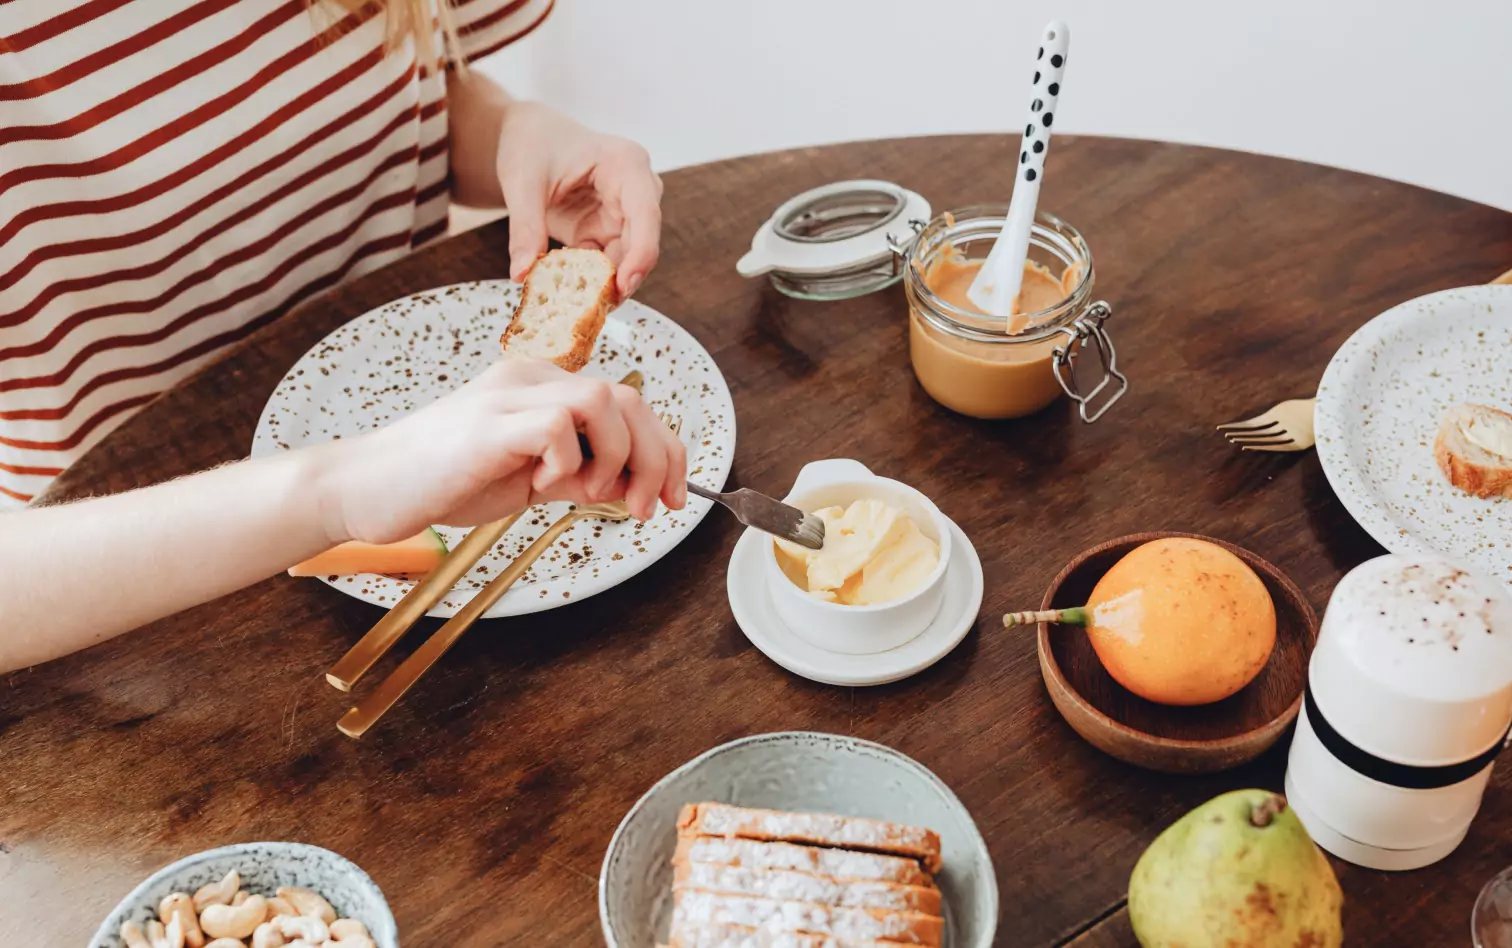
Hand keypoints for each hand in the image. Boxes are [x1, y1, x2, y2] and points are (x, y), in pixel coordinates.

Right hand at [317, 360, 686, 544]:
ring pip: (604, 401)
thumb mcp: (527, 478)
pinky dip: (570, 462)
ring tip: (592, 496)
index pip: (630, 402)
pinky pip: (557, 425)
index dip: (667, 450)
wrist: (366, 489)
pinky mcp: (488, 424)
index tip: (675, 497)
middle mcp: (529, 379)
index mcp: (541, 388)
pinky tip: (546, 486)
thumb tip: (632, 486)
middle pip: (629, 398)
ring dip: (618, 457)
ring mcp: (507, 396)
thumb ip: (576, 473)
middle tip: (649, 508)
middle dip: (657, 458)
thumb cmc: (441, 482)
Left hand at [495, 101, 662, 298]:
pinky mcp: (606, 232)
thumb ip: (525, 227)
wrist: (528, 136)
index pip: (645, 215)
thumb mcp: (522, 181)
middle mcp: (635, 191)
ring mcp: (623, 214)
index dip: (641, 253)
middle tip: (594, 311)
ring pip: (626, 260)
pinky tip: (569, 297)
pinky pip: (605, 264)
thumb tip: (522, 273)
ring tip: (578, 310)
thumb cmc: (532, 143)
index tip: (622, 286)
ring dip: (604, 285)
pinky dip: (588, 281)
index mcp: (626, 165)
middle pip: (640, 244)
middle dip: (621, 278)